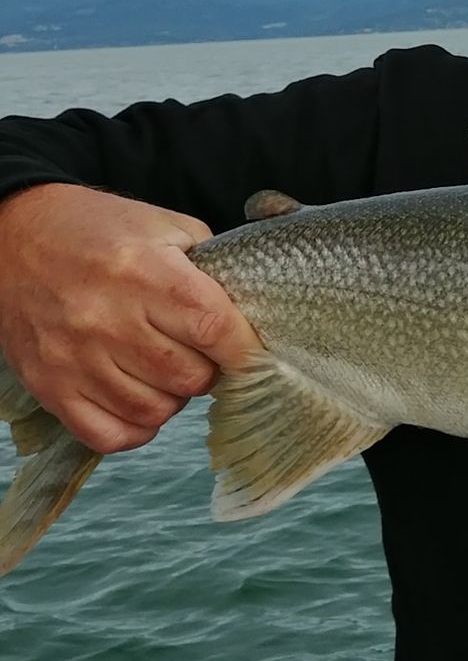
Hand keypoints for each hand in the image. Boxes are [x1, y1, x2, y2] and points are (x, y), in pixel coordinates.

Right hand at [0, 184, 261, 453]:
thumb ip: (209, 266)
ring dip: (173, 398)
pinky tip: (139, 400)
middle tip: (197, 353)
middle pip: (190, 377)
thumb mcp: (162, 225)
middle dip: (208, 370)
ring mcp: (74, 357)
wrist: (12, 238)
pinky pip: (110, 435)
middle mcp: (106, 318)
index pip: (213, 327)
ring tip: (165, 371)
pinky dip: (137, 427)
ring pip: (155, 410)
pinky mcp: (50, 386)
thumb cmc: (96, 229)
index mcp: (142, 271)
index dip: (244, 347)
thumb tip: (248, 315)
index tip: (251, 351)